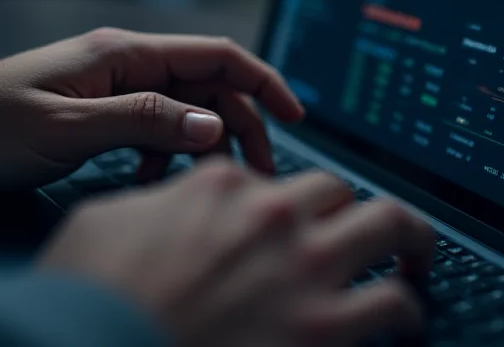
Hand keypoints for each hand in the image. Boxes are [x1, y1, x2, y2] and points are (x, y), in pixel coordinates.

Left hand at [0, 28, 302, 188]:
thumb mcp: (70, 127)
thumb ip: (143, 122)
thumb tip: (213, 127)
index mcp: (129, 54)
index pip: (216, 56)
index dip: (262, 81)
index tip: (295, 116)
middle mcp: (133, 65)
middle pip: (210, 88)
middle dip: (242, 126)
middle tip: (260, 172)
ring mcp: (121, 88)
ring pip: (188, 113)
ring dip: (204, 146)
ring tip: (204, 183)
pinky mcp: (110, 112)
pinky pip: (159, 130)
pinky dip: (167, 154)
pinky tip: (152, 179)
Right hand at [38, 158, 434, 346]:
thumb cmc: (88, 297)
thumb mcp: (106, 222)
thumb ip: (160, 201)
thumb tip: (178, 202)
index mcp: (221, 185)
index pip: (270, 178)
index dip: (279, 202)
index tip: (288, 222)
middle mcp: (272, 214)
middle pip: (338, 189)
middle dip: (351, 208)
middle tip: (363, 227)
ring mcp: (303, 266)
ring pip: (388, 223)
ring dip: (408, 238)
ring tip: (415, 254)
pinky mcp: (324, 326)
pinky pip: (392, 301)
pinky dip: (407, 307)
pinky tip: (407, 318)